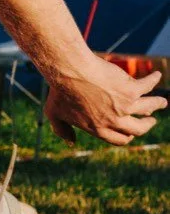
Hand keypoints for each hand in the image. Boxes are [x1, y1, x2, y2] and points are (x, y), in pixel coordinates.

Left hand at [44, 60, 164, 146]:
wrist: (69, 71)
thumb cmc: (59, 91)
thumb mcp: (54, 114)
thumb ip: (62, 130)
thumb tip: (70, 142)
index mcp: (98, 128)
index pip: (120, 139)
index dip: (128, 136)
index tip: (132, 132)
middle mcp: (114, 120)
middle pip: (139, 129)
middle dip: (147, 125)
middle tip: (151, 120)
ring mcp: (124, 106)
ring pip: (148, 108)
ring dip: (158, 104)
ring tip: (162, 102)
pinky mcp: (131, 90)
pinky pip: (147, 85)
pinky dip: (153, 80)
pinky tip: (156, 75)